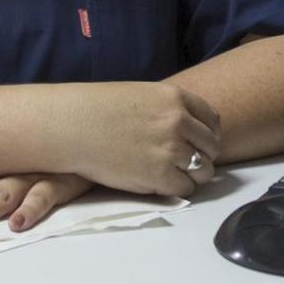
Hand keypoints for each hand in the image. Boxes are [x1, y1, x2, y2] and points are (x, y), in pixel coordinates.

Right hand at [62, 82, 221, 196]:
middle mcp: (178, 121)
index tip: (201, 143)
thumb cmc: (98, 109)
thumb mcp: (141, 95)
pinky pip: (185, 188)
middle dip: (203, 156)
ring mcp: (171, 149)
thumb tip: (191, 127)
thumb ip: (168, 108)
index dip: (209, 134)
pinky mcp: (160, 175)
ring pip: (204, 170)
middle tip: (188, 163)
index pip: (212, 119)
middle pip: (211, 147)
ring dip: (193, 175)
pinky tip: (161, 183)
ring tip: (174, 174)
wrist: (72, 125)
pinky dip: (177, 188)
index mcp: (174, 97)